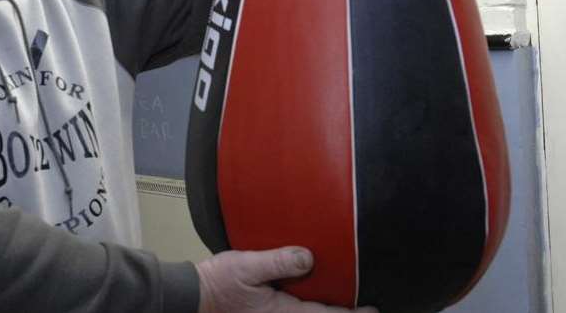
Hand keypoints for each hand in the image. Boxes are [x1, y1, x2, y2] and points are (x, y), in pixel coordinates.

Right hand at [196, 247, 378, 312]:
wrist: (193, 295)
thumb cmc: (217, 283)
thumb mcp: (247, 267)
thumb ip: (277, 262)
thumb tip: (308, 258)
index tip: (373, 310)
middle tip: (365, 307)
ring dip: (325, 310)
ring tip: (344, 301)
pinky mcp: (266, 312)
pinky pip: (296, 312)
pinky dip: (310, 306)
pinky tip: (313, 296)